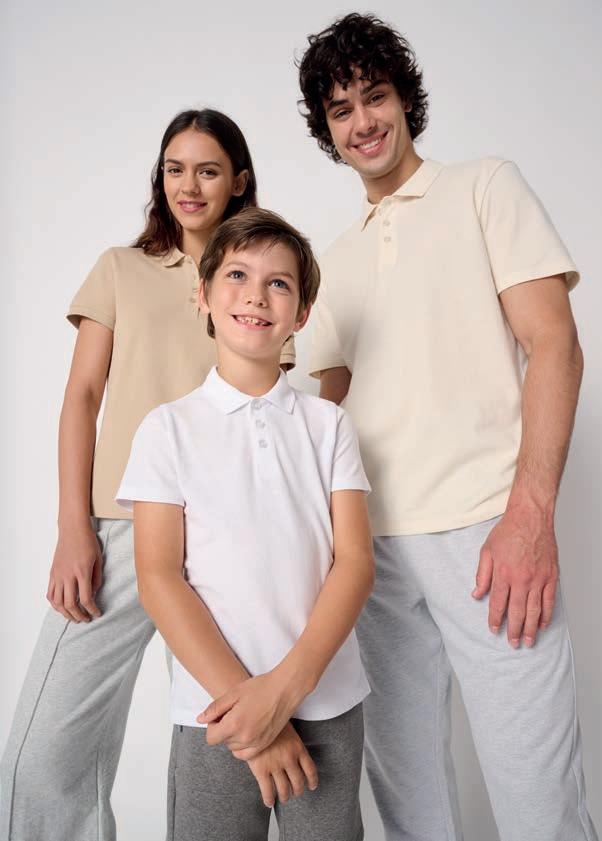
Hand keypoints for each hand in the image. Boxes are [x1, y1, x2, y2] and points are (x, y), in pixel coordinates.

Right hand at [47, 524, 102, 621]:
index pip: (86, 598)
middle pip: (70, 604)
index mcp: (82, 572)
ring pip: (57, 602)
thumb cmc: (88, 542)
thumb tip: (93, 595)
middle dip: (79, 615)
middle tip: (86, 619)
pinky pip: (50, 594)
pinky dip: (55, 604)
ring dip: (66, 613)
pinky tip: (62, 607)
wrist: (72, 529)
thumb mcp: (98, 559)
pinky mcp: (52, 573)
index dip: (92, 610)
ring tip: (74, 617)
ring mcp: (58, 575)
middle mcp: (68, 575)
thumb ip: (96, 579)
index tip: (97, 614)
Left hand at [199, 671, 301, 759]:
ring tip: (242, 720)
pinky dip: (243, 746)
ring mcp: (256, 743)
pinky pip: (246, 754)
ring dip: (233, 738)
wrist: (285, 690)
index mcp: (234, 724)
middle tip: (234, 713)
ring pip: (233, 748)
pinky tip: (248, 730)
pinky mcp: (265, 744)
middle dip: (223, 730)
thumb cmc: (260, 687)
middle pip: (222, 742)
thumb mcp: (234, 693)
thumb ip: (215, 708)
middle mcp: (244, 738)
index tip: (220, 715)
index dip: (212, 726)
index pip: (211, 738)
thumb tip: (200, 719)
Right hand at [246, 722, 317, 806]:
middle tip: (294, 793)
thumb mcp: (286, 728)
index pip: (310, 770)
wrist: (253, 717)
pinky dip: (269, 799)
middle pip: (298, 783)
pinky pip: (268, 791)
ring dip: (285, 797)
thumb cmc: (269, 720)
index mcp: (298, 748)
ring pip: (284, 790)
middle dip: (297, 791)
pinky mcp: (261, 770)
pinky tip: (269, 802)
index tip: (312, 786)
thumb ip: (291, 742)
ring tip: (283, 798)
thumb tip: (293, 752)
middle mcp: (289, 759)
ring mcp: (275, 765)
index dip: (312, 781)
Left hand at [472, 503, 558, 647]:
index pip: (497, 603)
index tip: (494, 629)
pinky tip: (542, 624)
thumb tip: (476, 594)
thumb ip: (482, 575)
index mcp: (503, 573)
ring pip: (535, 610)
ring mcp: (538, 579)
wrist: (530, 517)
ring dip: (531, 628)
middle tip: (513, 643)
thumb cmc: (508, 532)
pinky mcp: (551, 576)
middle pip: (517, 612)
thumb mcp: (486, 551)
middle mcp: (521, 579)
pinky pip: (549, 600)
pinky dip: (546, 614)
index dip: (495, 619)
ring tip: (528, 641)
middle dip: (514, 630)